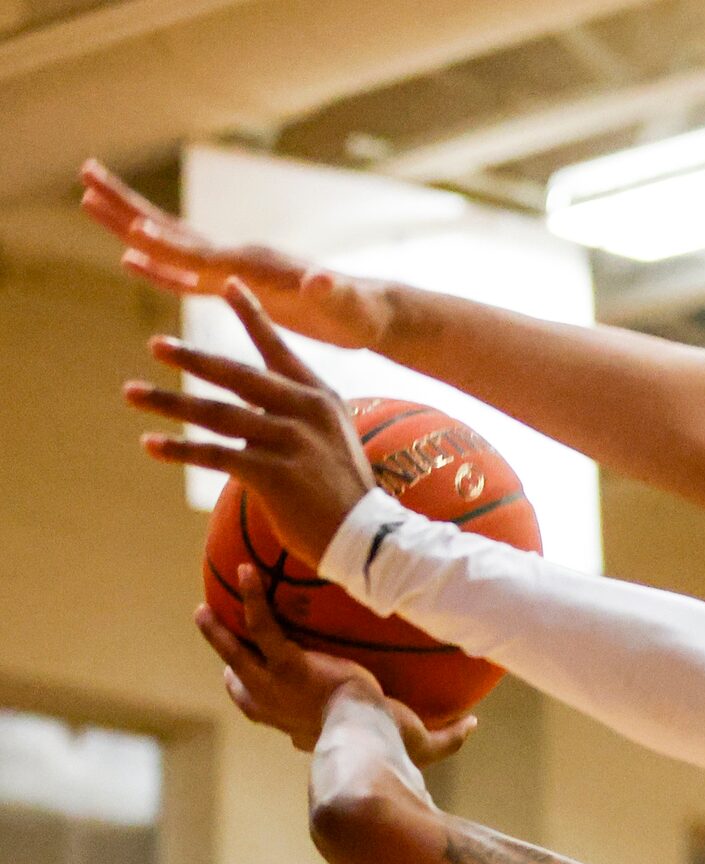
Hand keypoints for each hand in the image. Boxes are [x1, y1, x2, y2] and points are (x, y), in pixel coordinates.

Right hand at [79, 160, 394, 351]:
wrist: (370, 311)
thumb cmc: (362, 313)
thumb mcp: (350, 308)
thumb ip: (334, 294)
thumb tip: (320, 280)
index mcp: (256, 264)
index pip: (202, 252)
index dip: (168, 244)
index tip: (129, 226)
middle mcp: (238, 257)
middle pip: (172, 231)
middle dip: (127, 206)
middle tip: (85, 173)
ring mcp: (234, 269)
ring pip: (171, 245)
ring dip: (129, 225)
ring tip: (88, 200)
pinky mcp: (236, 287)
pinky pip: (185, 275)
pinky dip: (155, 267)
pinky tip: (129, 259)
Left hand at [125, 280, 376, 564]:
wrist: (370, 537)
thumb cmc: (343, 493)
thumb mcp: (328, 441)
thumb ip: (288, 418)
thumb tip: (240, 415)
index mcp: (320, 398)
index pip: (279, 349)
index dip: (253, 315)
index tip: (227, 283)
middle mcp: (307, 411)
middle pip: (238, 376)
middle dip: (192, 359)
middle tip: (156, 345)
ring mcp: (292, 441)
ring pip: (218, 414)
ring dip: (170, 402)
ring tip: (132, 393)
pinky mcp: (275, 473)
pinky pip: (216, 455)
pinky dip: (180, 449)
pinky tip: (151, 444)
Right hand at [196, 564, 474, 764]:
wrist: (369, 741)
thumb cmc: (394, 750)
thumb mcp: (422, 745)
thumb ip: (449, 736)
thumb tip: (473, 725)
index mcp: (302, 726)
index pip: (271, 713)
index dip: (256, 701)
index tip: (250, 689)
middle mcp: (281, 710)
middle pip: (244, 687)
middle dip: (230, 665)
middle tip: (220, 653)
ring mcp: (277, 686)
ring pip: (239, 653)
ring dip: (219, 633)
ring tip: (203, 610)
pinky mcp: (287, 664)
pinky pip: (262, 625)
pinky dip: (253, 597)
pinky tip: (249, 571)